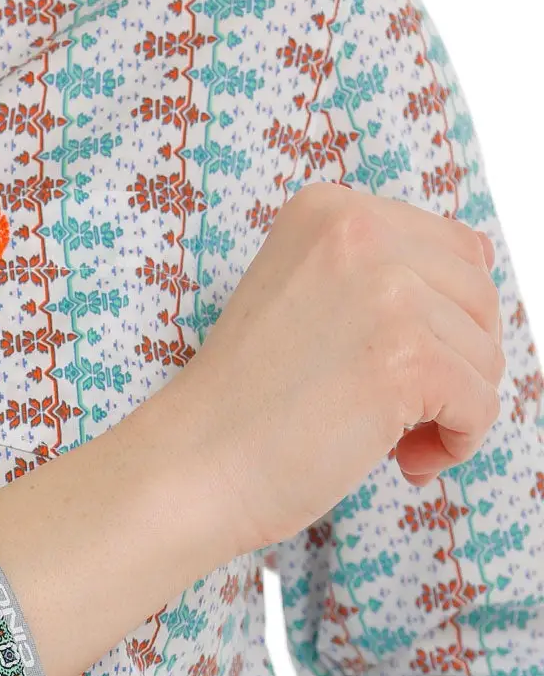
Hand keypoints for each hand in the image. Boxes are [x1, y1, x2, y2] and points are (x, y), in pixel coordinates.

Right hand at [152, 180, 505, 557]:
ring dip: (453, 411)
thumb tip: (484, 281)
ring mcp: (384, 291)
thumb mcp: (306, 301)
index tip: (392, 370)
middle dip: (456, 364)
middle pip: (480, 297)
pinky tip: (409, 463)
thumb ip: (378, 277)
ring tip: (395, 444)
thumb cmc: (243, 403)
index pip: (454, 248)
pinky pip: (481, 405)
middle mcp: (358, 231)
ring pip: (485, 355)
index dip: (443, 321)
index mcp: (328, 209)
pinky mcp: (405, 358)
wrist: (190, 466)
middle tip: (400, 416)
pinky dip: (458, 444)